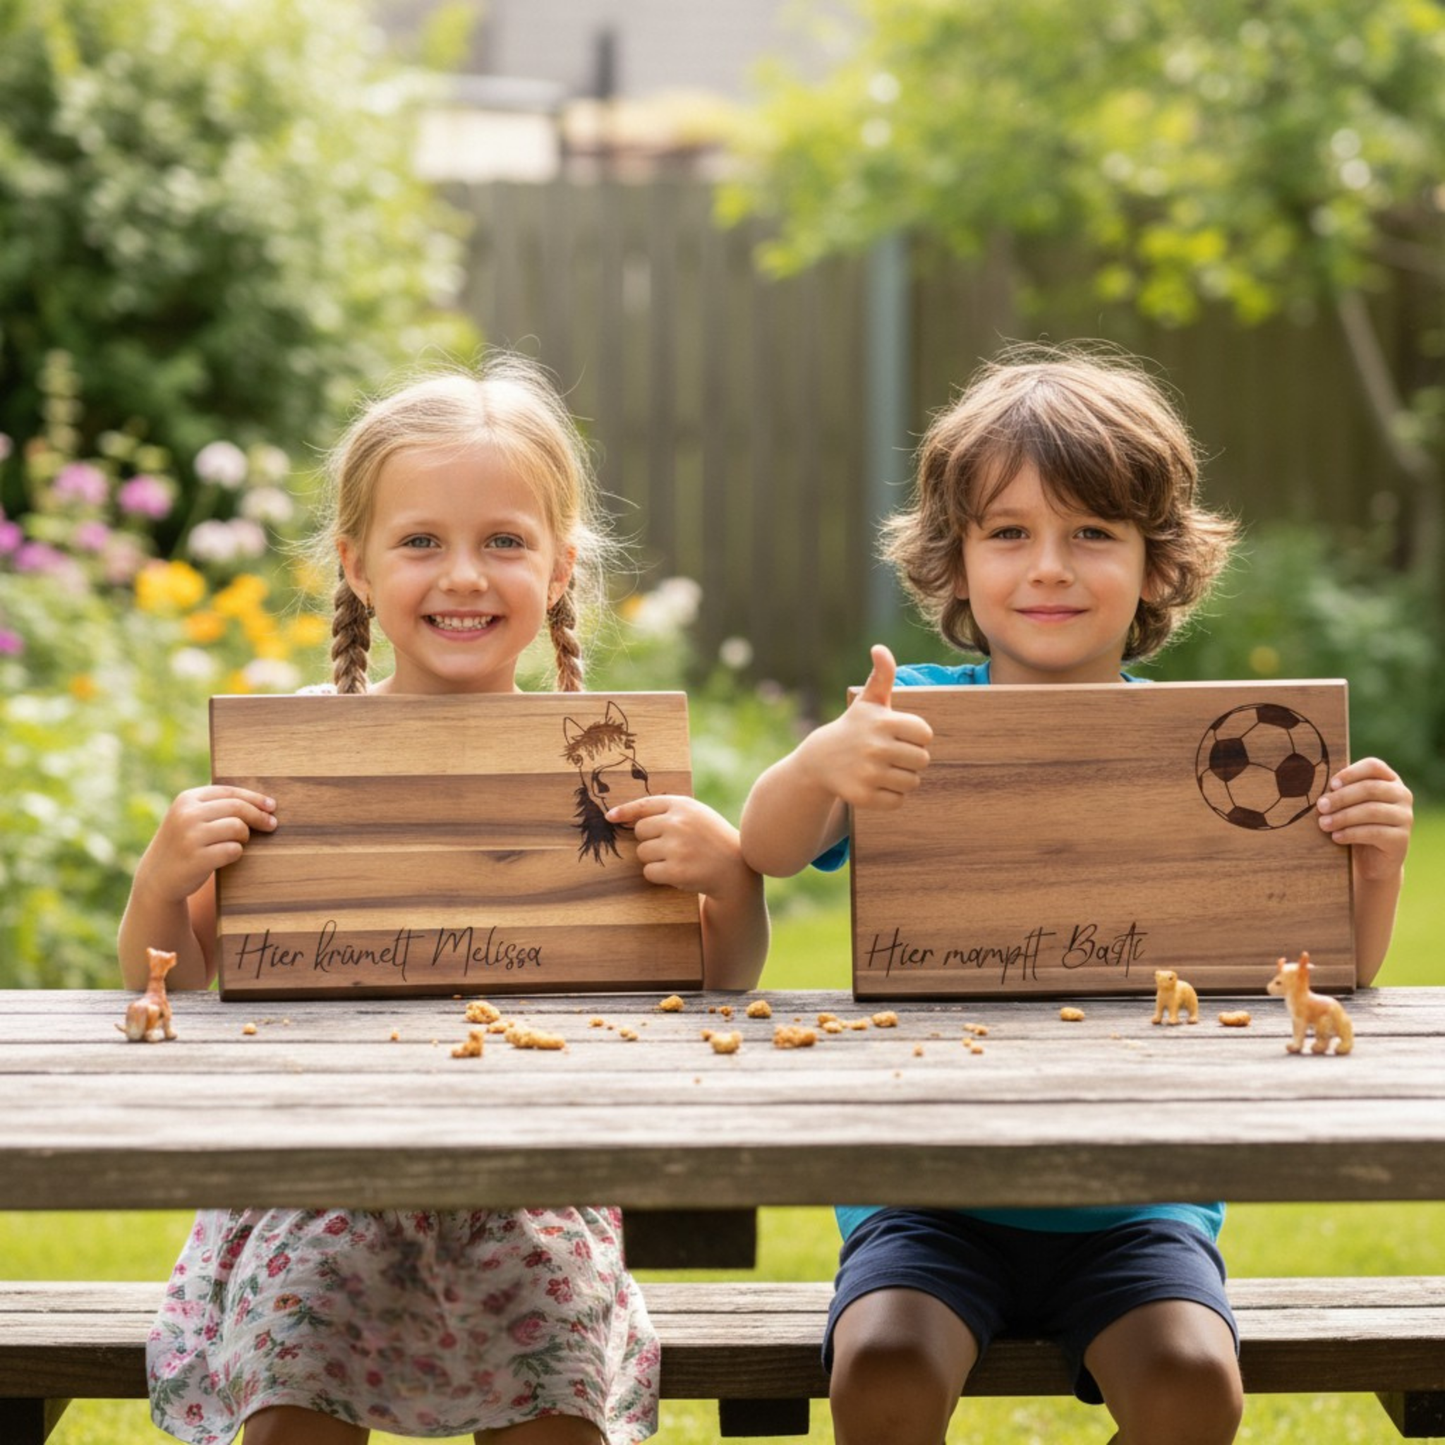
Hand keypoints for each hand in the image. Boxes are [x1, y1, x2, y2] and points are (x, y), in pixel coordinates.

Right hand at [136, 785, 277, 902]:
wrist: (157, 877)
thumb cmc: (184, 844)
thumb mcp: (190, 818)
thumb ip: (216, 806)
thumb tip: (261, 800)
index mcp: (186, 799)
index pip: (229, 792)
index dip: (254, 798)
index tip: (271, 806)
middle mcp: (186, 815)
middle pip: (237, 808)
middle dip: (258, 816)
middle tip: (272, 825)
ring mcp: (190, 836)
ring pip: (237, 828)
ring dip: (244, 837)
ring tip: (238, 843)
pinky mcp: (197, 858)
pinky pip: (233, 850)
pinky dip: (236, 853)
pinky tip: (227, 857)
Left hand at [605, 794, 750, 900]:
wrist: (735, 868)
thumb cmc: (711, 839)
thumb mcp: (696, 815)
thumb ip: (668, 811)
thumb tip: (625, 815)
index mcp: (683, 806)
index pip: (645, 805)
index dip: (625, 811)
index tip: (610, 817)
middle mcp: (679, 823)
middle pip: (640, 831)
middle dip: (649, 841)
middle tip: (670, 847)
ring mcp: (677, 846)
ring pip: (642, 853)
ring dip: (654, 859)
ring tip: (678, 859)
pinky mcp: (676, 870)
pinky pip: (649, 872)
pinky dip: (659, 875)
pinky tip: (678, 872)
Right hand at [797, 643, 932, 810]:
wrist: (820, 760)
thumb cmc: (854, 727)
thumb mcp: (869, 701)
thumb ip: (882, 675)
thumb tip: (879, 648)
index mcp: (882, 722)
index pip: (925, 734)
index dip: (916, 736)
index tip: (899, 735)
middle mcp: (874, 748)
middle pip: (922, 760)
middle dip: (911, 759)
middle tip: (892, 754)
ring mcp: (868, 774)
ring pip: (912, 782)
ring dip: (902, 778)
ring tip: (884, 769)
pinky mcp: (862, 797)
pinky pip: (898, 801)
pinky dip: (891, 796)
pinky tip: (876, 784)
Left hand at [1316, 757, 1411, 880]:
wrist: (1372, 860)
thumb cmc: (1355, 825)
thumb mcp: (1349, 806)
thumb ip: (1340, 792)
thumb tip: (1315, 788)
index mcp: (1389, 780)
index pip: (1373, 766)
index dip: (1351, 773)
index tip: (1331, 784)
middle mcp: (1402, 795)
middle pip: (1370, 788)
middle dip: (1342, 797)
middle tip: (1321, 806)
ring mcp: (1405, 817)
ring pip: (1372, 811)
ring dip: (1343, 817)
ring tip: (1323, 824)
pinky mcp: (1401, 839)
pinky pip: (1375, 832)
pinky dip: (1352, 833)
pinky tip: (1336, 837)